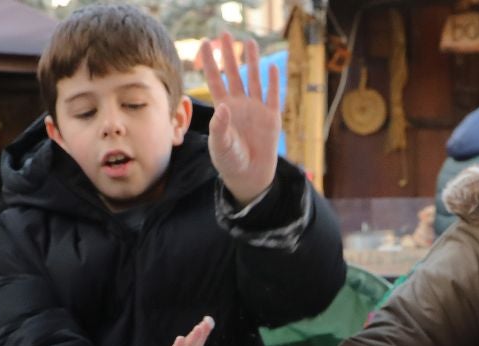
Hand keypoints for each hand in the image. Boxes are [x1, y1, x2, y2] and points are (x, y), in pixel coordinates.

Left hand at [198, 33, 280, 207]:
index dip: (210, 62)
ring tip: (249, 42)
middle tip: (225, 33)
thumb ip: (219, 128)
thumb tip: (223, 107)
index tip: (204, 44)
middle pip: (233, 74)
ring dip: (252, 61)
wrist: (250, 178)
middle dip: (229, 54)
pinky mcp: (272, 118)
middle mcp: (239, 105)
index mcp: (223, 109)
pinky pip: (273, 96)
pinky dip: (274, 82)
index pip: (214, 80)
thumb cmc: (230, 163)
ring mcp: (256, 109)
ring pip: (254, 80)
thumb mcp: (220, 147)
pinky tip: (273, 67)